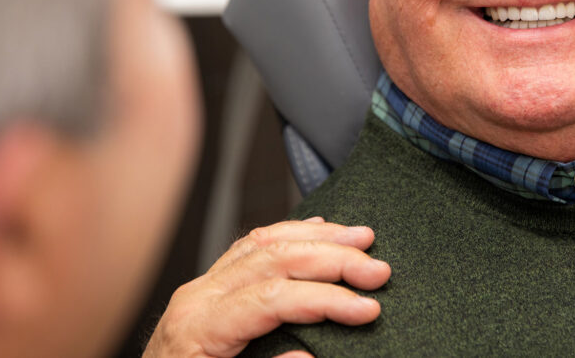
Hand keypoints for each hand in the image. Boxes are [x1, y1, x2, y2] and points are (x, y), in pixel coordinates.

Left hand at [142, 217, 390, 357]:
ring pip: (264, 243)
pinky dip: (290, 235)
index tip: (367, 308)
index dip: (325, 299)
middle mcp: (198, 299)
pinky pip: (250, 247)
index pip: (272, 298)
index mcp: (197, 329)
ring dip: (318, 238)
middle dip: (332, 259)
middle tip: (377, 270)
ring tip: (362, 238)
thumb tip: (309, 357)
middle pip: (273, 259)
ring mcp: (201, 290)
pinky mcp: (207, 290)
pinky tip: (318, 230)